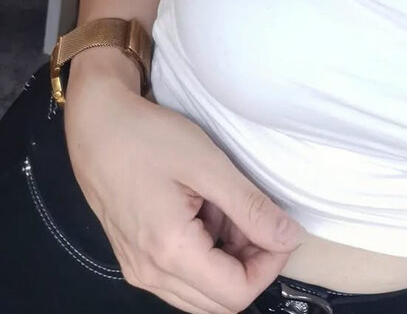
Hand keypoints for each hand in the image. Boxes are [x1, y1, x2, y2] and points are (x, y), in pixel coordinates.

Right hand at [64, 72, 301, 313]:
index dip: (269, 266)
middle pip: (220, 302)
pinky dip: (206, 257)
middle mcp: (150, 274)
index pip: (236, 294)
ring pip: (202, 295)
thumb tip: (290, 237)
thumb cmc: (150, 139)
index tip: (279, 229)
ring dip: (229, 263)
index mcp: (170, 252)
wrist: (98, 128)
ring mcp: (139, 270)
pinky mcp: (136, 260)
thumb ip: (251, 207)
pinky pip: (182, 279)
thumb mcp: (209, 166)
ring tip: (231, 213)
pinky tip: (208, 215)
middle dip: (251, 266)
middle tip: (259, 220)